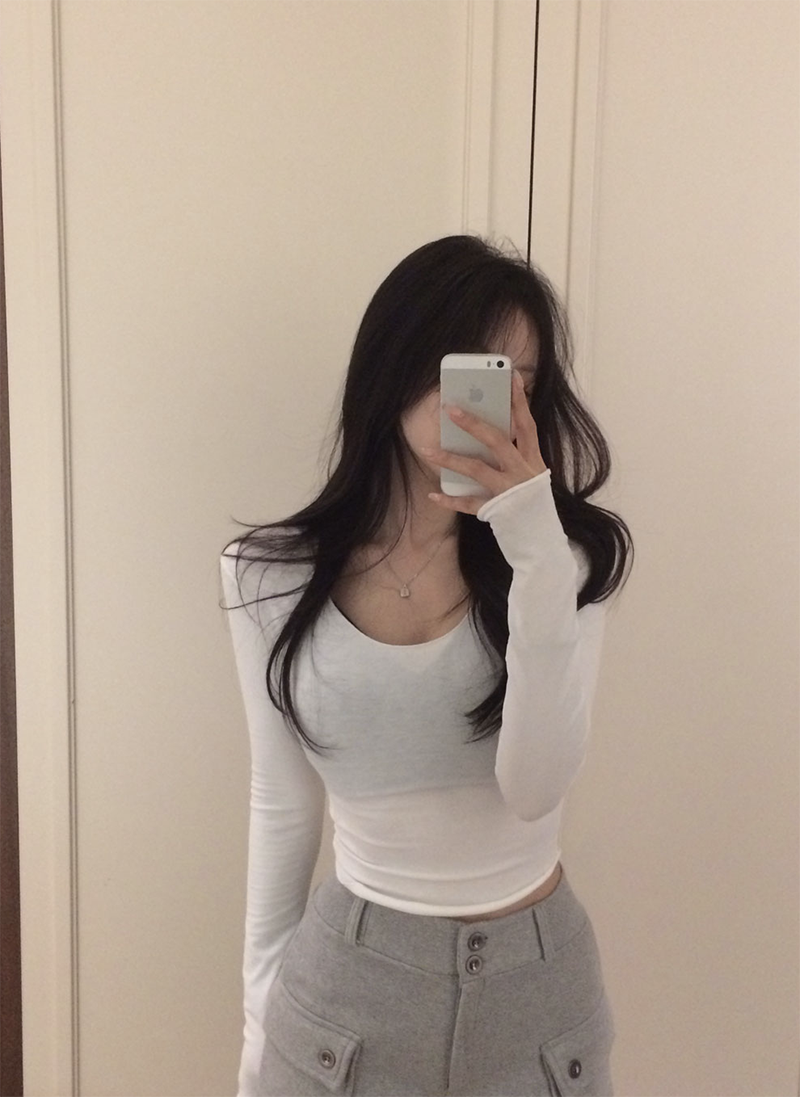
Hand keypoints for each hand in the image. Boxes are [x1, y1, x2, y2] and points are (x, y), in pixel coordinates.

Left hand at [422, 370, 547, 515]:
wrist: (541, 540)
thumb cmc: (532, 502)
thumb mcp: (531, 474)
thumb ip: (515, 454)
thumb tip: (483, 431)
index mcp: (533, 461)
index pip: (526, 425)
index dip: (520, 401)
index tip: (511, 376)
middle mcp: (522, 473)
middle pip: (497, 441)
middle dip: (474, 424)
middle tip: (451, 409)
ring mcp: (509, 492)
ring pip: (477, 469)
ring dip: (450, 459)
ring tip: (427, 450)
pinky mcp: (497, 511)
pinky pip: (469, 503)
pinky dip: (450, 499)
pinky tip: (433, 494)